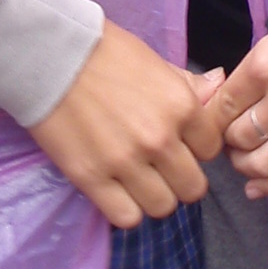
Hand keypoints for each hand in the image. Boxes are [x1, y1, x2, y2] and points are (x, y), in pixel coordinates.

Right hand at [31, 20, 222, 230]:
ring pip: (162, 207)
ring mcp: (125, 163)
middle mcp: (160, 139)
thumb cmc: (104, 51)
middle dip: (180, 179)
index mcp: (181, 107)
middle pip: (192, 188)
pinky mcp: (91, 179)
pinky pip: (126, 217)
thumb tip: (216, 89)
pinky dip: (125, 209)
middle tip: (160, 168)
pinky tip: (117, 191)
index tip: (179, 144)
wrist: (51, 54)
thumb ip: (188, 85)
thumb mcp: (155, 61)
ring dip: (153, 197)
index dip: (195, 148)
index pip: (210, 150)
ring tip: (137, 181)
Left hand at [210, 34, 267, 198]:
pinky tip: (253, 187)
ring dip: (244, 164)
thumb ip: (241, 77)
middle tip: (228, 134)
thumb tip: (211, 105)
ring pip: (261, 163)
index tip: (211, 119)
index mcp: (267, 67)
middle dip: (227, 140)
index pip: (222, 107)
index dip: (210, 118)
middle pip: (238, 136)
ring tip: (241, 155)